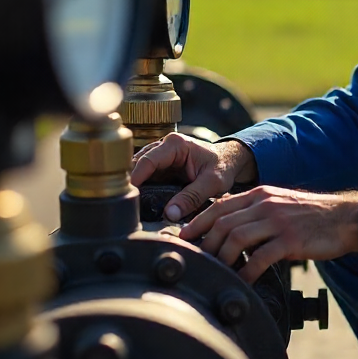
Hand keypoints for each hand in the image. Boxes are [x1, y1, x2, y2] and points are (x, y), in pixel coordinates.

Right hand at [130, 134, 257, 221]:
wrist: (229, 160)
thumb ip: (192, 197)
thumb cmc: (223, 166)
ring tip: (132, 204)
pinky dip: (142, 186)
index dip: (135, 178)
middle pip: (138, 163)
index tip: (128, 195)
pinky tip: (140, 200)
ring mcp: (161, 155)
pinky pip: (146, 175)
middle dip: (131, 182)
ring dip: (136, 184)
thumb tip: (170, 214)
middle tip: (127, 203)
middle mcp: (164, 145)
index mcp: (176, 144)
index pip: (147, 160)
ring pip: (139, 169)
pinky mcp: (161, 165)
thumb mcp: (212, 183)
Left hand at [179, 186, 357, 283]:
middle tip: (195, 261)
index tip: (183, 237)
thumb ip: (254, 211)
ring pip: (236, 237)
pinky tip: (242, 281)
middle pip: (222, 222)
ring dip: (221, 257)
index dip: (197, 222)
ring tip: (216, 272)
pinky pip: (260, 257)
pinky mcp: (290, 240)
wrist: (345, 218)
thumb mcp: (279, 203)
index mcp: (259, 194)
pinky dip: (246, 271)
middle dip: (204, 243)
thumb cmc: (311, 216)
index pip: (219, 205)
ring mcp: (278, 221)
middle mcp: (265, 204)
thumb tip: (226, 227)